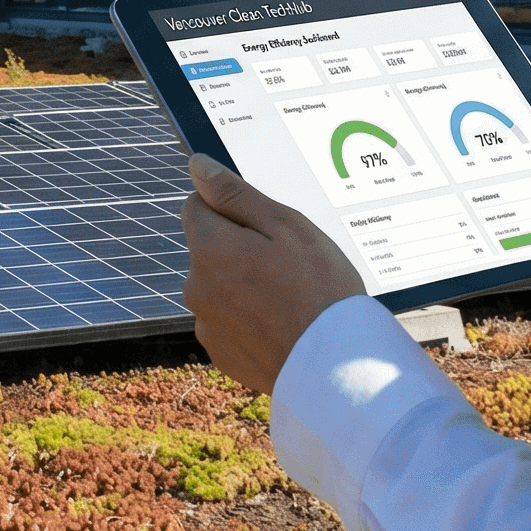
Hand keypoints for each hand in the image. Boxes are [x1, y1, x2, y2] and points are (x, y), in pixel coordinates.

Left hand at [182, 154, 366, 394]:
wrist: (334, 364)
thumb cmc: (318, 288)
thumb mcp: (285, 226)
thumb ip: (235, 195)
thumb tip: (197, 166)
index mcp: (209, 247)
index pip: (197, 207)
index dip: (231, 210)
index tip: (265, 227)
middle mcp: (196, 285)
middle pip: (208, 249)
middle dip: (237, 249)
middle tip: (286, 265)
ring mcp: (206, 323)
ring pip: (218, 287)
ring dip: (241, 286)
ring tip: (288, 299)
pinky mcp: (220, 353)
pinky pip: (227, 322)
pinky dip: (247, 319)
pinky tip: (280, 325)